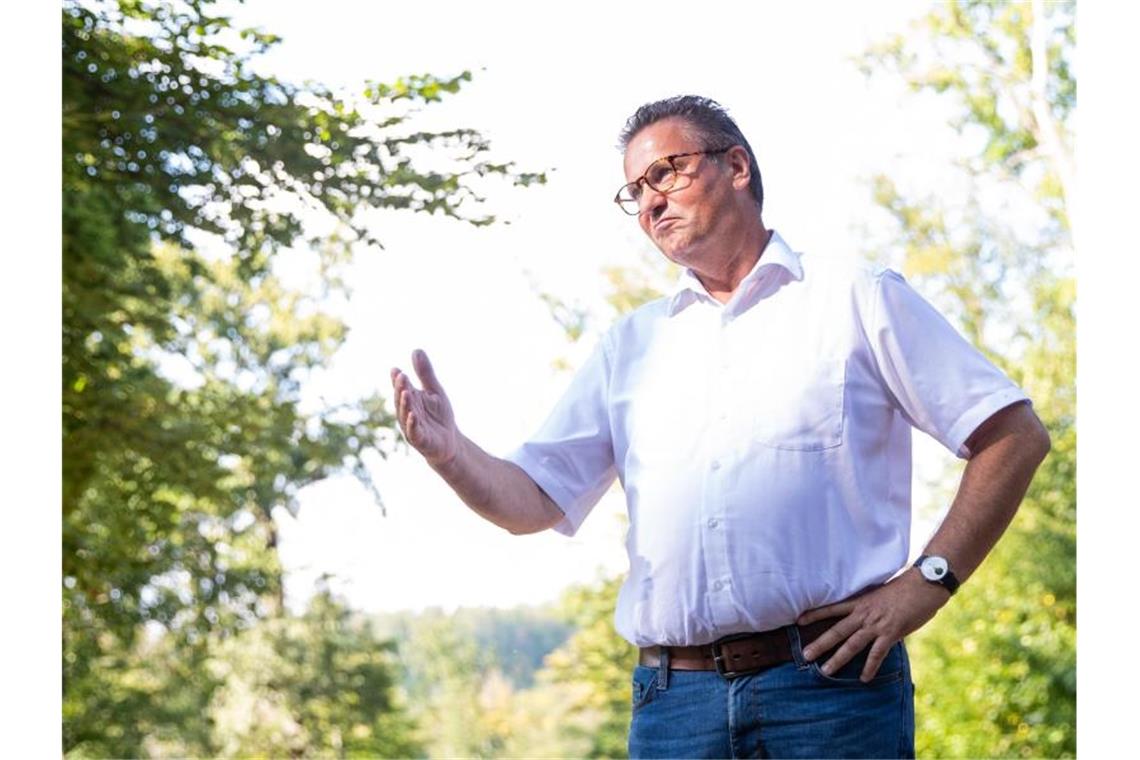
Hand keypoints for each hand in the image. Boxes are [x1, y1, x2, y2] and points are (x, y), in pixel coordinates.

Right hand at [390, 349, 458, 466]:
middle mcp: (407, 412)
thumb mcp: (434, 391)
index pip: (401, 387)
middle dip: (400, 389)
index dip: (398, 380)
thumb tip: (416, 350)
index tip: (396, 370)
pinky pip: (414, 432)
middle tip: (402, 376)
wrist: (450, 441)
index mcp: (410, 400)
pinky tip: (413, 415)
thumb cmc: (439, 416)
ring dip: (405, 404)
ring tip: (406, 392)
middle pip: (401, 399)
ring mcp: (411, 427)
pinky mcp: (420, 440)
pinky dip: (412, 424)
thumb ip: (425, 373)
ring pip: (405, 415)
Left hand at [796, 569, 948, 681]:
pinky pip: (877, 654)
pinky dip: (870, 667)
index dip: (814, 614)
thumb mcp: (881, 594)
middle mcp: (864, 614)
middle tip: (805, 655)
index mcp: (860, 602)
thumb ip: (871, 607)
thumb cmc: (905, 588)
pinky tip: (864, 679)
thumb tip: (866, 617)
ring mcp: (876, 624)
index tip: (798, 620)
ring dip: (838, 659)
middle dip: (820, 643)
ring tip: (825, 671)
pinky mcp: (891, 633)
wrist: (924, 584)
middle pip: (837, 630)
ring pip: (852, 644)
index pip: (832, 608)